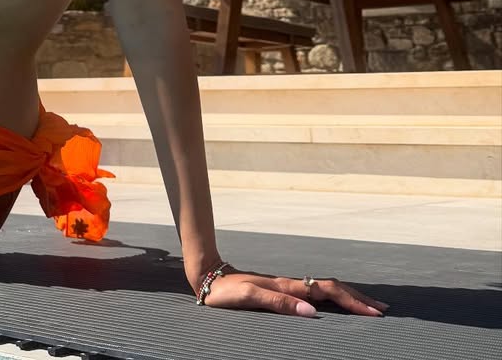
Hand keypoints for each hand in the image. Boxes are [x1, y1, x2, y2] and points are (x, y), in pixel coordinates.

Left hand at [200, 267, 389, 317]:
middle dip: (358, 298)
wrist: (208, 278)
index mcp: (287, 286)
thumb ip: (278, 304)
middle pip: (332, 288)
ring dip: (348, 297)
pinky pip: (314, 293)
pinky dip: (332, 298)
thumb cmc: (226, 293)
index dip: (352, 302)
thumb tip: (312, 313)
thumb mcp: (249, 298)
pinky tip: (337, 305)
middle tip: (383, 310)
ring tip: (368, 306)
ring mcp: (287, 286)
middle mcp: (291, 284)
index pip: (327, 291)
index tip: (374, 314)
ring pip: (324, 288)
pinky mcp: (281, 291)